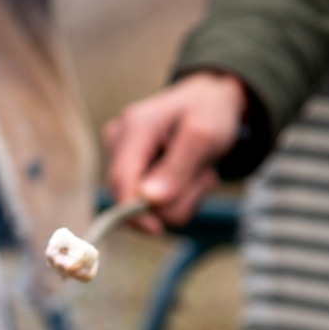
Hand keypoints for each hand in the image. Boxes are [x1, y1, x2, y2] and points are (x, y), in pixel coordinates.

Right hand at [103, 71, 247, 231]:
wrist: (210, 100)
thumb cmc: (209, 111)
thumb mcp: (205, 135)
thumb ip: (178, 167)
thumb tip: (150, 201)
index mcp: (133, 128)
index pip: (120, 181)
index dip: (133, 211)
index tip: (157, 229)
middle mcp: (118, 142)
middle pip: (129, 197)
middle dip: (171, 198)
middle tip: (202, 177)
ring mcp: (121, 156)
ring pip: (144, 204)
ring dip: (179, 196)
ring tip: (195, 170)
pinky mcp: (130, 169)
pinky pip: (151, 201)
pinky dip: (175, 195)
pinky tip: (185, 173)